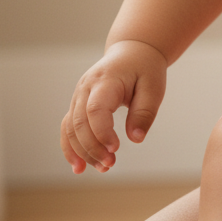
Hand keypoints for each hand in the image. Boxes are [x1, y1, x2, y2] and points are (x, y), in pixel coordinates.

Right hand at [60, 40, 166, 173]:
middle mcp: (86, 87)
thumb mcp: (154, 87)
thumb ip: (145, 112)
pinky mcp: (77, 104)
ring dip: (82, 152)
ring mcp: (78, 96)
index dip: (101, 133)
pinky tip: (79, 167)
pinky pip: (68, 128)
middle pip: (80, 123)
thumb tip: (136, 139)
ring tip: (102, 168)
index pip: (96, 110)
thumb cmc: (145, 69)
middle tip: (110, 165)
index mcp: (106, 80)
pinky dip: (71, 148)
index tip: (115, 149)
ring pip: (71, 128)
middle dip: (92, 148)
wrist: (132, 51)